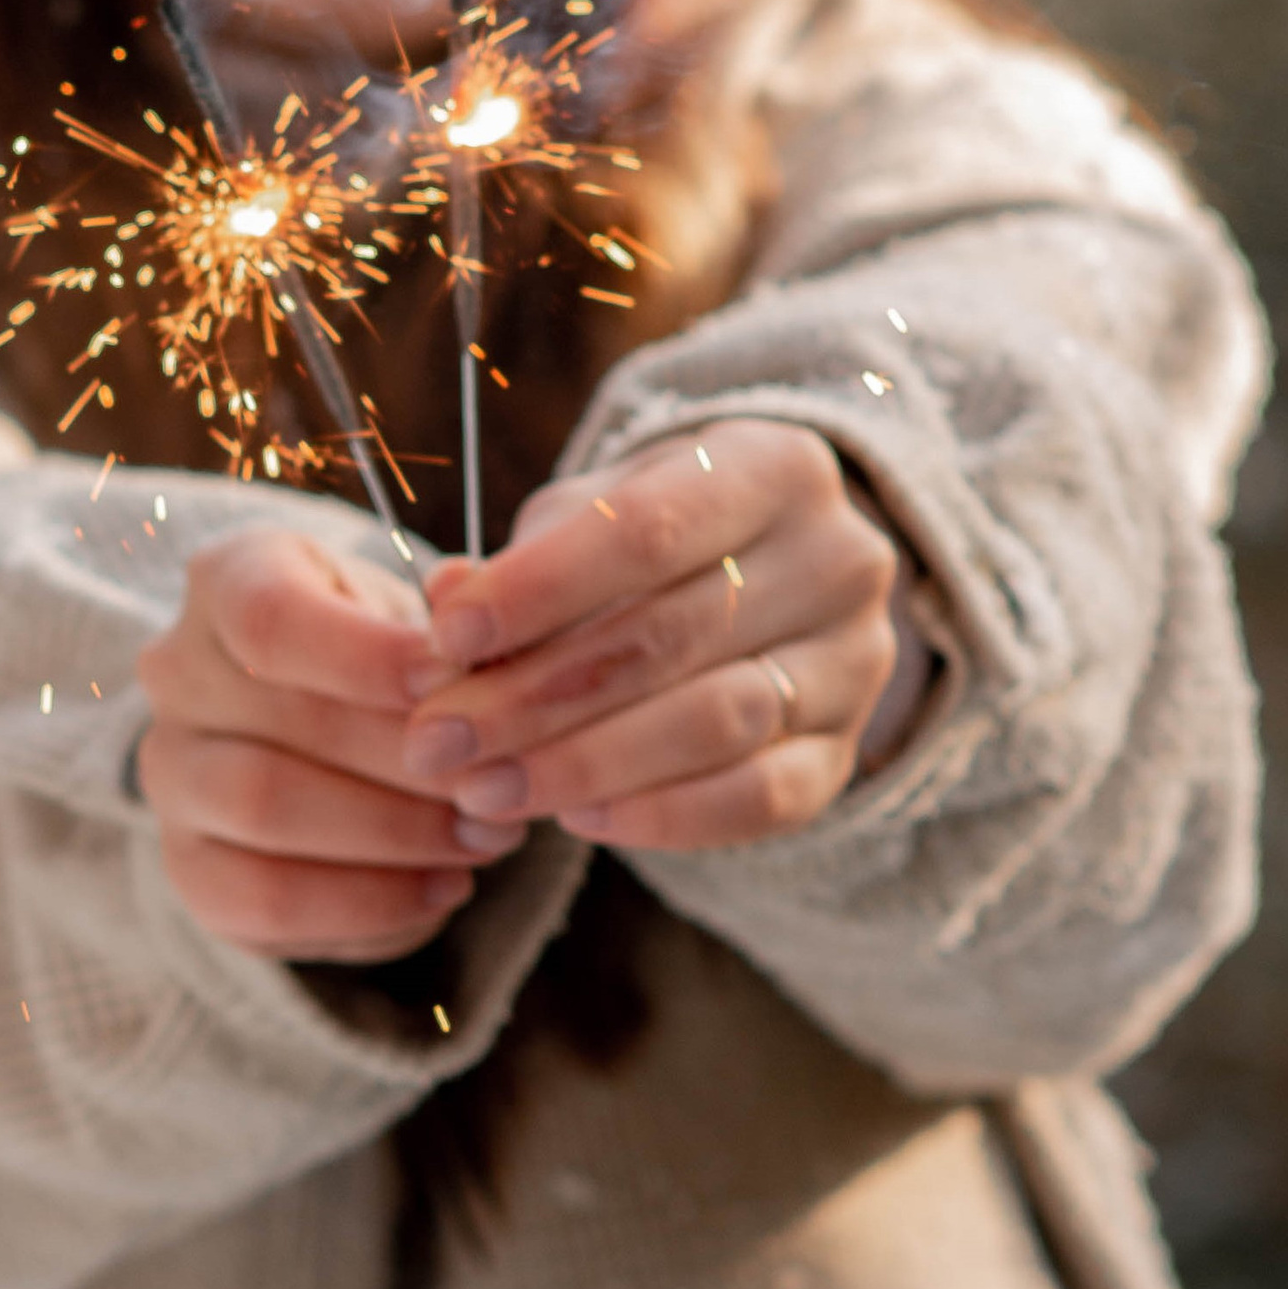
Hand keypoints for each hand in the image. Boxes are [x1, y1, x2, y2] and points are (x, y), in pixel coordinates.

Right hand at [137, 530, 481, 960]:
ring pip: (266, 813)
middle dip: (410, 765)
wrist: (337, 725)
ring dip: (395, 837)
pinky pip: (264, 902)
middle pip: (283, 725)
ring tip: (481, 842)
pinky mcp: (190, 867)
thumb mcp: (422, 616)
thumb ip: (455, 625)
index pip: (272, 619)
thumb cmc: (390, 656)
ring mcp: (171, 775)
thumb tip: (471, 639)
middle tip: (500, 787)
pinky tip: (442, 889)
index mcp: (228, 582)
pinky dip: (368, 906)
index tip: (456, 683)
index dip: (368, 658)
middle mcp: (176, 674)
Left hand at [405, 420, 912, 855]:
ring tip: (482, 789)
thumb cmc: (656, 539)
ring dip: (583, 765)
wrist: (773, 582)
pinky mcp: (844, 753)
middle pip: (672, 636)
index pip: (649, 530)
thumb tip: (443, 616)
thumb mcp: (591, 516)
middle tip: (434, 744)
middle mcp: (834, 560)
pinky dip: (662, 817)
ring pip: (717, 724)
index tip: (447, 637)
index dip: (540, 589)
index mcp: (772, 469)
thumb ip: (521, 564)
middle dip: (534, 698)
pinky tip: (577, 819)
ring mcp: (853, 662)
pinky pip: (760, 800)